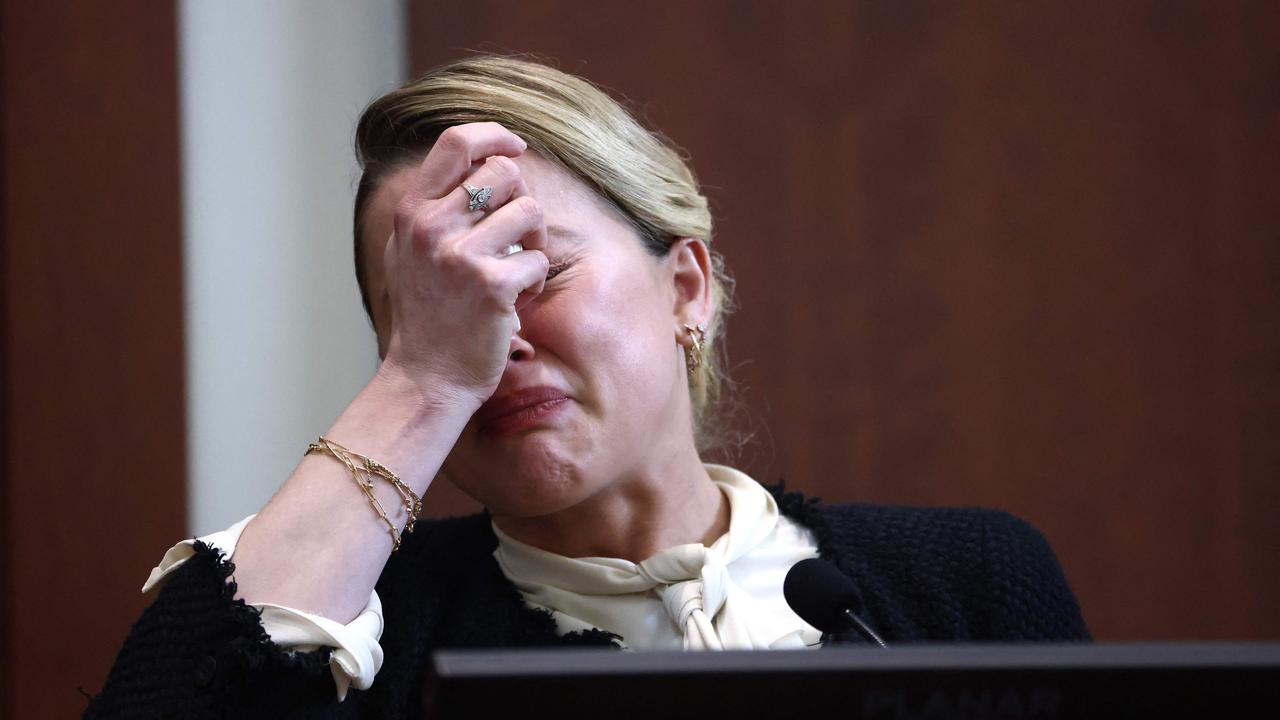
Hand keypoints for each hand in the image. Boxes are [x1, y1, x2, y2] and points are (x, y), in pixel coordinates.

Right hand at [378, 122, 548, 409]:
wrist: (426, 378)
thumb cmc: (427, 314)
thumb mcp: (411, 250)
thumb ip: (435, 203)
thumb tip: (484, 155)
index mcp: (412, 212)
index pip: (456, 142)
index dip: (494, 135)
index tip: (516, 145)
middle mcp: (431, 226)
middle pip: (504, 173)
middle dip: (521, 202)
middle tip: (513, 239)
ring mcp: (460, 256)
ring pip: (530, 211)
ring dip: (533, 243)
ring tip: (513, 273)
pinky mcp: (492, 286)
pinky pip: (538, 260)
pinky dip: (534, 283)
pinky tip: (512, 303)